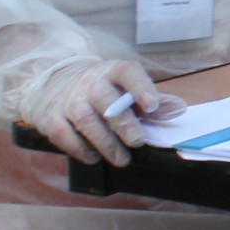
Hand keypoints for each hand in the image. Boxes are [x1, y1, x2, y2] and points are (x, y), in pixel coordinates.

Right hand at [18, 59, 182, 167]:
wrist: (56, 83)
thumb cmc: (104, 90)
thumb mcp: (127, 88)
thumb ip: (153, 100)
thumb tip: (179, 108)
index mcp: (112, 71)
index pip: (127, 72)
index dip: (141, 88)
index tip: (153, 107)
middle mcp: (89, 81)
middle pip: (106, 100)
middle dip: (123, 123)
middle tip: (138, 141)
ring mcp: (68, 98)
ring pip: (86, 120)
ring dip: (105, 143)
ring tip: (122, 159)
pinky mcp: (50, 116)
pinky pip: (63, 134)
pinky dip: (80, 149)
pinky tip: (94, 157)